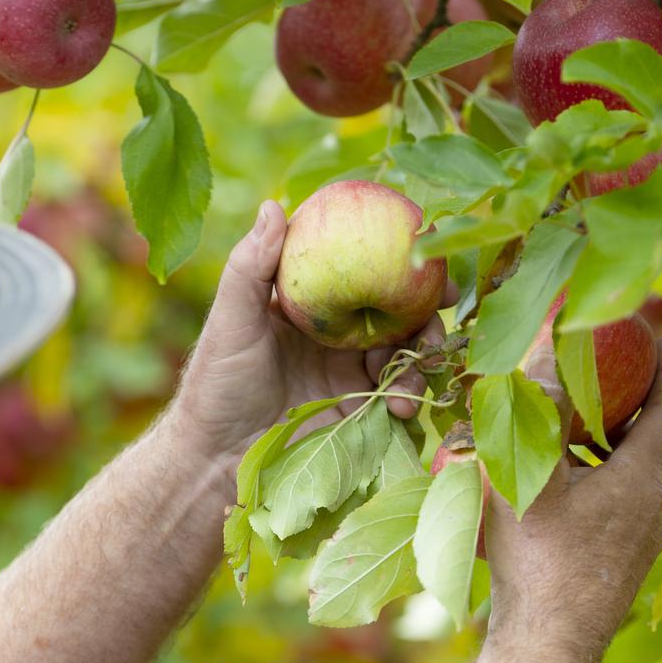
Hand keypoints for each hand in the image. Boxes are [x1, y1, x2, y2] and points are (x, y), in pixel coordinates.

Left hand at [169, 200, 455, 466]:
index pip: (354, 261)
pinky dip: (409, 393)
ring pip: (405, 346)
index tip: (421, 239)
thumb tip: (274, 204)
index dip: (389, 248)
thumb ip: (250, 266)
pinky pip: (399, 392)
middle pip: (393, 301)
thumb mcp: (231, 321)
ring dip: (423, 349)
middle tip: (446, 295)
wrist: (218, 459)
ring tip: (423, 361)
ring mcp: (351, 368)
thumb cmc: (215, 384)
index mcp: (308, 299)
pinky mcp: (361, 407)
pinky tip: (401, 405)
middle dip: (425, 296)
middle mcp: (335, 329)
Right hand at [466, 338, 661, 662]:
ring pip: (628, 465)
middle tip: (590, 366)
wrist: (545, 637)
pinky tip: (550, 472)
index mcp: (643, 476)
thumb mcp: (531, 471)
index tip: (645, 332)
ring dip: (601, 435)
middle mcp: (652, 502)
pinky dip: (591, 468)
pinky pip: (613, 493)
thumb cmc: (538, 556)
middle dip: (623, 395)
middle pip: (650, 431)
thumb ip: (542, 408)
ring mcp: (637, 531)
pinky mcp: (617, 551)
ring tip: (562, 415)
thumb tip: (548, 349)